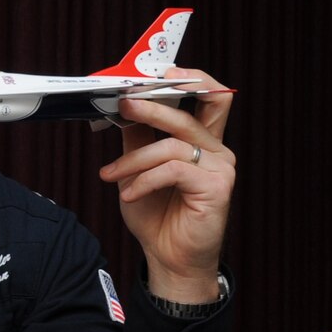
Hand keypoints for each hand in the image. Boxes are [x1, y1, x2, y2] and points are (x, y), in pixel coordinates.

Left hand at [100, 68, 235, 300]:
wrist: (169, 257)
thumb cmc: (157, 214)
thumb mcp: (138, 169)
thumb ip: (138, 138)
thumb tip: (124, 107)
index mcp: (202, 140)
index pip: (210, 97)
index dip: (190, 79)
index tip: (156, 73)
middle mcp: (217, 149)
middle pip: (194, 111)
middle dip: (156, 104)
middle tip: (124, 103)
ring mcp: (221, 167)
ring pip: (172, 145)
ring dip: (133, 159)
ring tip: (110, 175)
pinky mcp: (217, 187)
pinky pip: (173, 170)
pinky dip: (143, 180)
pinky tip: (129, 194)